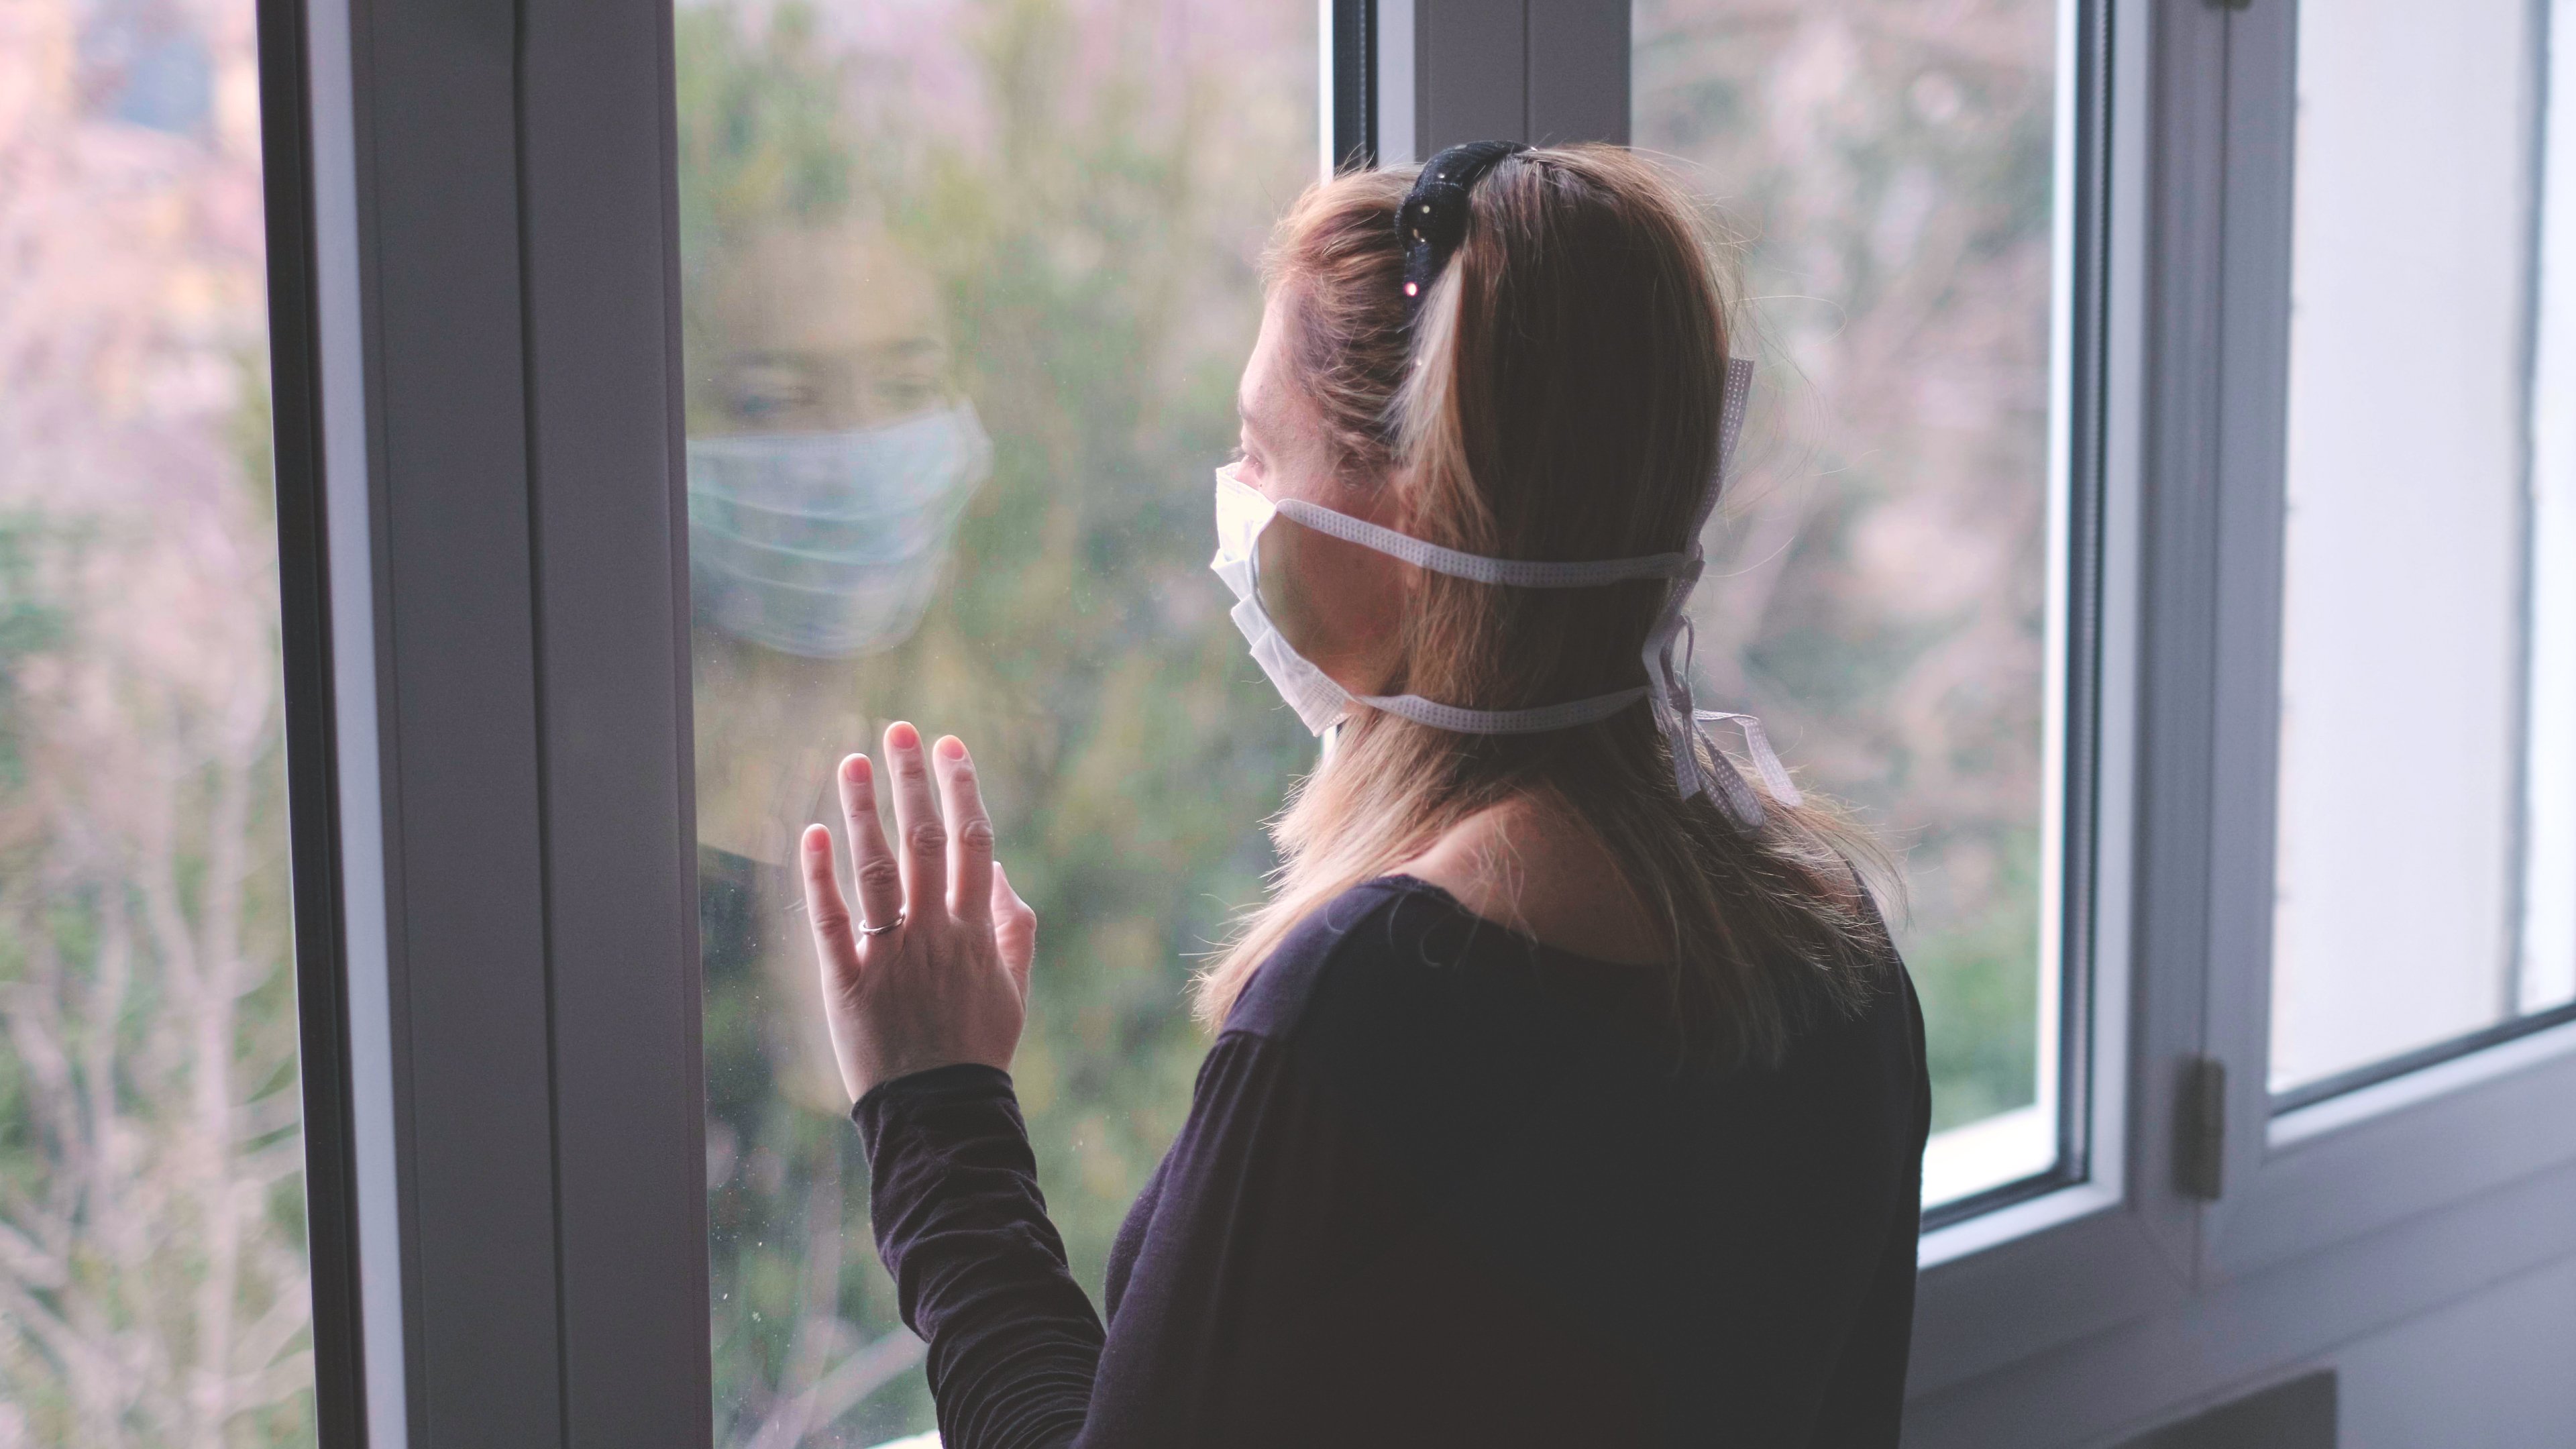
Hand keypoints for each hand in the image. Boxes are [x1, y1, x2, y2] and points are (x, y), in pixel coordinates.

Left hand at [801, 721, 1037, 1102]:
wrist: (940, 1113)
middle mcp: (934, 936)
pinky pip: (831, 921)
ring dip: (863, 811)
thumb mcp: (1014, 988)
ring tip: (851, 760)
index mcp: (976, 933)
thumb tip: (998, 868)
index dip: (962, 790)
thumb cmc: (978, 1048)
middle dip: (911, 781)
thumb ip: (1014, 926)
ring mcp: (890, 958)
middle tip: (899, 729)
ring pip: (875, 871)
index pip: (973, 844)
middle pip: (924, 843)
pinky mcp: (848, 985)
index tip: (950, 746)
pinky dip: (820, 875)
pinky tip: (812, 831)